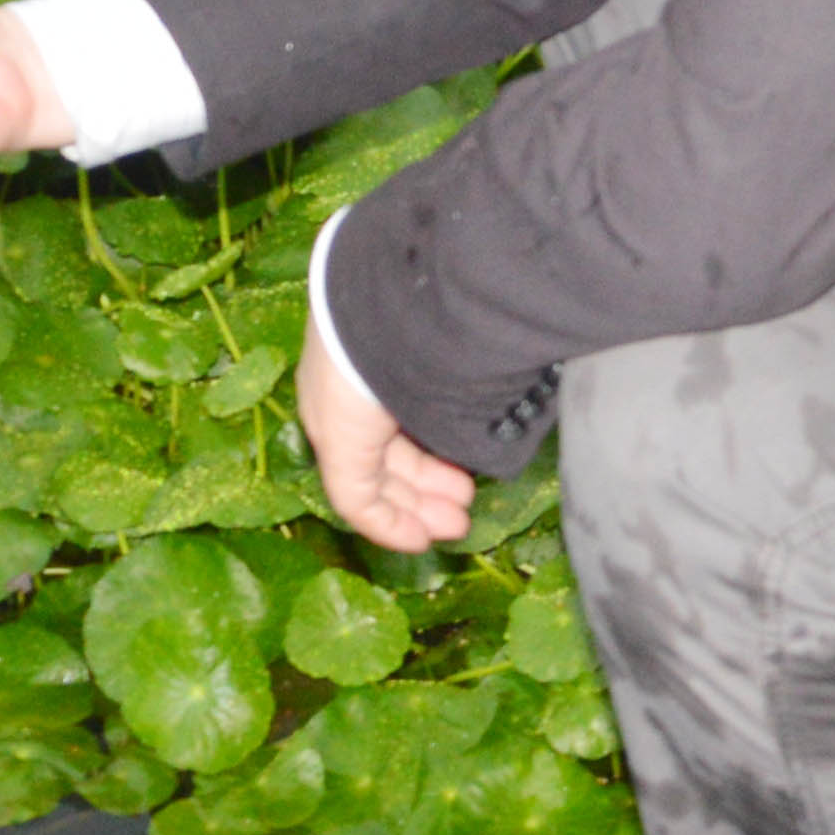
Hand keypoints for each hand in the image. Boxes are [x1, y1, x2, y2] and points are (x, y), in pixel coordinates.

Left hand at [300, 319, 476, 551]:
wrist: (396, 295)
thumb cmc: (433, 309)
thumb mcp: (448, 343)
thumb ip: (459, 376)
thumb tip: (499, 385)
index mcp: (367, 361)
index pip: (393, 418)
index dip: (428, 448)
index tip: (465, 474)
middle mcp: (344, 392)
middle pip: (385, 451)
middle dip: (426, 483)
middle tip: (465, 505)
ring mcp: (335, 420)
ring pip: (372, 479)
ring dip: (415, 506)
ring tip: (457, 523)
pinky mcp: (335, 448)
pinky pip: (356, 500)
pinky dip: (387, 525)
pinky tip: (419, 540)